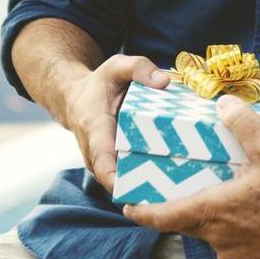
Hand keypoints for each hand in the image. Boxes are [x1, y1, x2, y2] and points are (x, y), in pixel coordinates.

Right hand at [64, 54, 167, 190]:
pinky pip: (130, 178)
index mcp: (96, 132)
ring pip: (126, 182)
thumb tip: (164, 81)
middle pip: (120, 180)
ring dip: (149, 187)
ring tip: (182, 185)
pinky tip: (176, 179)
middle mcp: (97, 155)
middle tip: (178, 188)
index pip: (103, 164)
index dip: (118, 181)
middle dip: (146, 188)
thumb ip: (139, 68)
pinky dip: (150, 179)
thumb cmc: (99, 85)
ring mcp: (105, 164)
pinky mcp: (114, 166)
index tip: (141, 191)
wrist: (77, 100)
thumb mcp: (117, 67)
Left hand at [123, 98, 259, 258]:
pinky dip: (242, 240)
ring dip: (222, 224)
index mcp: (214, 211)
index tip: (129, 207)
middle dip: (192, 208)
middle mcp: (217, 241)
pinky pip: (235, 254)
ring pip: (215, 239)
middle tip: (208, 190)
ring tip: (247, 205)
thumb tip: (223, 104)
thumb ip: (244, 124)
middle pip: (190, 224)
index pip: (163, 217)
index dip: (143, 212)